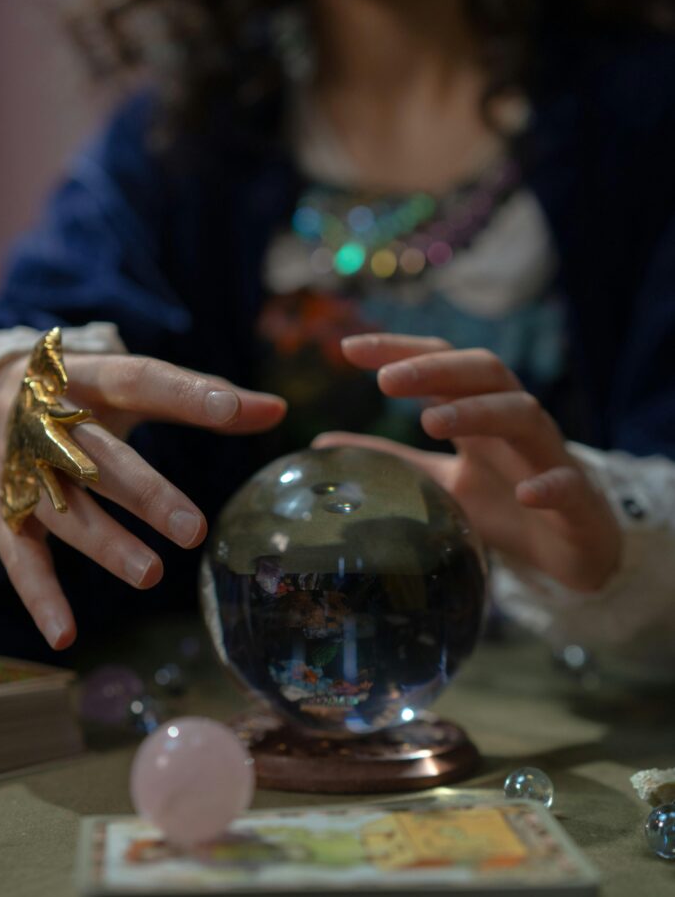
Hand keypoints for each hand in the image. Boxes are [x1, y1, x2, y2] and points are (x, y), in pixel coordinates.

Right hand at [0, 352, 285, 648]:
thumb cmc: (78, 390)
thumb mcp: (127, 380)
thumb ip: (197, 396)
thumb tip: (278, 411)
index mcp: (85, 376)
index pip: (140, 379)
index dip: (187, 394)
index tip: (236, 411)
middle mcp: (43, 417)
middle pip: (97, 456)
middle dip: (143, 493)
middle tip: (193, 530)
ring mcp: (16, 465)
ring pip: (59, 508)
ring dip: (103, 544)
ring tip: (152, 574)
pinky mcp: (0, 504)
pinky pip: (16, 552)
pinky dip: (39, 596)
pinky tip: (65, 636)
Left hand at [314, 333, 620, 592]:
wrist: (573, 549)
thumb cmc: (504, 506)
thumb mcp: (439, 482)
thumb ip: (390, 461)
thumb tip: (320, 445)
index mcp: (479, 417)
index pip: (443, 367)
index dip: (401, 351)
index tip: (348, 348)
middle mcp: (515, 425)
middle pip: (484, 374)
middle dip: (436, 369)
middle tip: (385, 380)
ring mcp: (549, 458)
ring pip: (524, 415)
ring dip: (478, 412)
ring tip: (430, 421)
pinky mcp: (576, 502)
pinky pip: (566, 485)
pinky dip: (547, 485)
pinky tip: (524, 494)